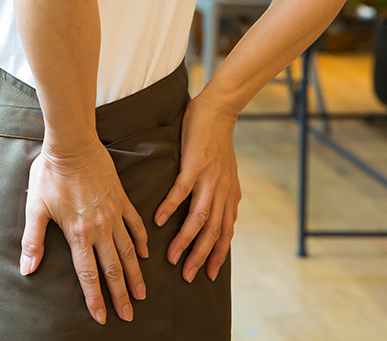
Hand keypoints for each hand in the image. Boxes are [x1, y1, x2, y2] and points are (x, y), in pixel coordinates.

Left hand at [20, 136, 148, 323]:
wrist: (72, 144)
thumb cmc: (50, 174)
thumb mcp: (35, 207)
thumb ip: (33, 241)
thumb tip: (27, 268)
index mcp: (78, 233)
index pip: (88, 274)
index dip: (95, 298)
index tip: (103, 317)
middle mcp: (99, 228)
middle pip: (113, 269)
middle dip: (121, 295)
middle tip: (129, 314)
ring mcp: (113, 214)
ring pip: (128, 251)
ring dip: (135, 274)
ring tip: (142, 292)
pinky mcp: (121, 199)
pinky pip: (136, 224)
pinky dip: (142, 240)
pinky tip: (145, 253)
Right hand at [154, 97, 240, 282]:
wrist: (218, 111)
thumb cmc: (218, 142)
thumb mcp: (226, 174)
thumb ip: (222, 196)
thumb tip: (218, 217)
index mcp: (229, 195)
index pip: (225, 233)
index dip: (218, 255)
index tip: (209, 275)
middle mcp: (222, 191)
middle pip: (213, 232)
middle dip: (201, 256)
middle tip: (188, 276)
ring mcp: (208, 178)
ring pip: (199, 217)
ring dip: (186, 239)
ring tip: (172, 256)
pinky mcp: (194, 164)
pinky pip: (182, 191)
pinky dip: (170, 207)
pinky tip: (157, 220)